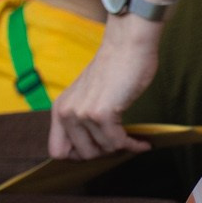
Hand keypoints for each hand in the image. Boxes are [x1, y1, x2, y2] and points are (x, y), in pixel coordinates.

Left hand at [49, 20, 161, 158]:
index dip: (79, 156)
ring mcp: (82, 114)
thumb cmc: (115, 68)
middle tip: (120, 143)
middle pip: (82, 155)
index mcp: (60, 109)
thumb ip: (82, 116)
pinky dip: (134, 145)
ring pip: (103, 149)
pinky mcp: (102, 113)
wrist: (127, 47)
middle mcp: (66, 113)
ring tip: (135, 140)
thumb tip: (94, 146)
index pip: (57, 151)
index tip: (100, 150)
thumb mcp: (88, 96)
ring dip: (122, 147)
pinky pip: (118, 142)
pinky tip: (144, 142)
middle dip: (105, 153)